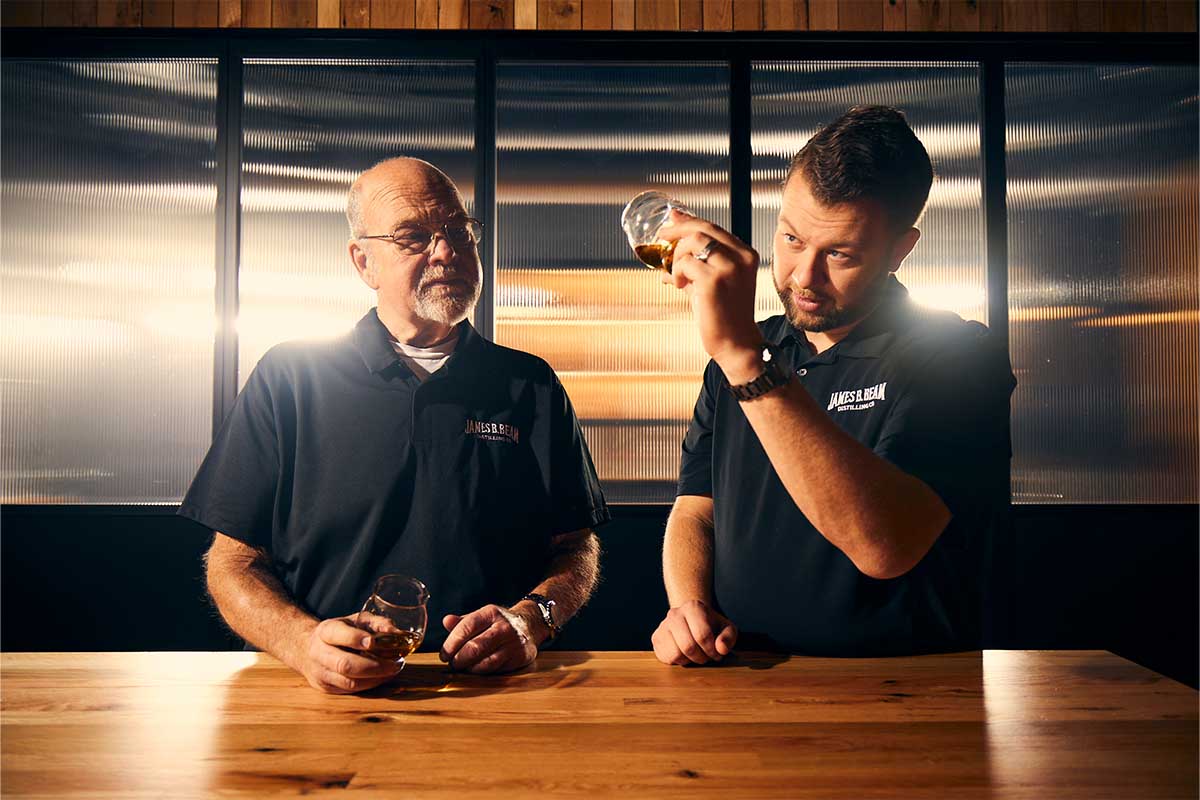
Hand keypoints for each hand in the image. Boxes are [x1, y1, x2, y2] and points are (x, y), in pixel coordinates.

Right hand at [295, 615, 403, 693]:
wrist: (307, 648)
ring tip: (393, 671)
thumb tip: (398, 633)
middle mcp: (319, 653)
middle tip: (396, 663)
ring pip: (349, 682)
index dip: (355, 638)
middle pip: (345, 664)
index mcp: (325, 631)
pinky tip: (382, 678)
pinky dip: (369, 685)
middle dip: (374, 666)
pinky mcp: (325, 688)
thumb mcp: (356, 620)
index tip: (373, 642)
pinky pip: (350, 691)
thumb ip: (378, 623)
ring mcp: (320, 673)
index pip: (337, 634)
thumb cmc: (340, 632)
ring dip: (375, 679)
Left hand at [439, 604, 538, 673]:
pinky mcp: (520, 657)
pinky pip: (497, 669)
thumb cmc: (498, 623)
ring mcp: (513, 643)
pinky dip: (483, 672)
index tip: (444, 654)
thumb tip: (446, 621)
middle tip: (452, 663)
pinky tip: (477, 669)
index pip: (467, 627)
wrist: (529, 625)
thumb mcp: (481, 617)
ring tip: (463, 667)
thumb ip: (462, 622)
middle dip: (459, 659)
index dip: (452, 643)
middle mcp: (504, 627)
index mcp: (491, 613)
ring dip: (470, 668)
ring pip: (486, 662)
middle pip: (475, 647)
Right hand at [651, 599, 737, 665]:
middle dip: (701, 657)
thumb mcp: (726, 628)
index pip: (702, 635)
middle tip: (707, 657)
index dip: (712, 650)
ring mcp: (663, 626)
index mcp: (693, 607)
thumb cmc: (711, 626)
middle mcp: (675, 613)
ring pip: (676, 654)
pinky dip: (679, 662)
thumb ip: (728, 637)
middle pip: (688, 646)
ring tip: (697, 655)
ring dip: (690, 661)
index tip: (717, 653)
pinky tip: (686, 655)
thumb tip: (721, 648)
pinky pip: (667, 658)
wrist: (692, 621)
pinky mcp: (656, 638)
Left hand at [657, 210, 762, 375]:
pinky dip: (676, 272)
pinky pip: (685, 264)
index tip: (672, 219)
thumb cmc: (723, 314)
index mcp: (745, 254)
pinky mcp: (713, 281)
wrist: (735, 343)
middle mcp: (741, 257)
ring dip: (676, 257)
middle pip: (702, 229)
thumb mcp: (712, 280)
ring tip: (676, 276)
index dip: (689, 220)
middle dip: (677, 230)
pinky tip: (679, 285)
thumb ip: (695, 259)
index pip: (714, 227)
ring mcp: (729, 268)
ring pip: (692, 242)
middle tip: (662, 236)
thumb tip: (671, 239)